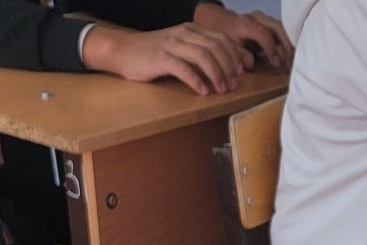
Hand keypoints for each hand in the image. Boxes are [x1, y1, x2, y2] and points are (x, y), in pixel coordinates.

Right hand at [82, 20, 252, 92]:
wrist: (124, 50)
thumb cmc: (154, 54)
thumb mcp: (181, 49)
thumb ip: (200, 55)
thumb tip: (223, 69)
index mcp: (192, 30)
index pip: (221, 38)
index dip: (234, 55)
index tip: (242, 72)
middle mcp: (184, 34)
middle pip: (215, 46)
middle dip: (228, 66)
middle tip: (234, 85)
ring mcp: (172, 45)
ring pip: (202, 56)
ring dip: (216, 74)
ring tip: (222, 90)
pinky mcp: (160, 58)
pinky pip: (183, 68)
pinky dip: (196, 80)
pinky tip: (203, 92)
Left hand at [194, 5, 291, 70]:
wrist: (221, 21)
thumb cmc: (224, 35)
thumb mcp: (227, 46)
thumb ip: (238, 54)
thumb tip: (252, 63)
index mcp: (246, 24)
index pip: (263, 34)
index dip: (271, 49)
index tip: (276, 64)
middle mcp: (258, 18)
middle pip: (278, 28)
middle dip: (287, 47)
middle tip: (290, 66)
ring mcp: (265, 20)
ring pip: (283, 29)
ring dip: (290, 46)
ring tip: (292, 64)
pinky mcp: (269, 25)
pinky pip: (282, 33)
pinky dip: (287, 45)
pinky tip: (289, 59)